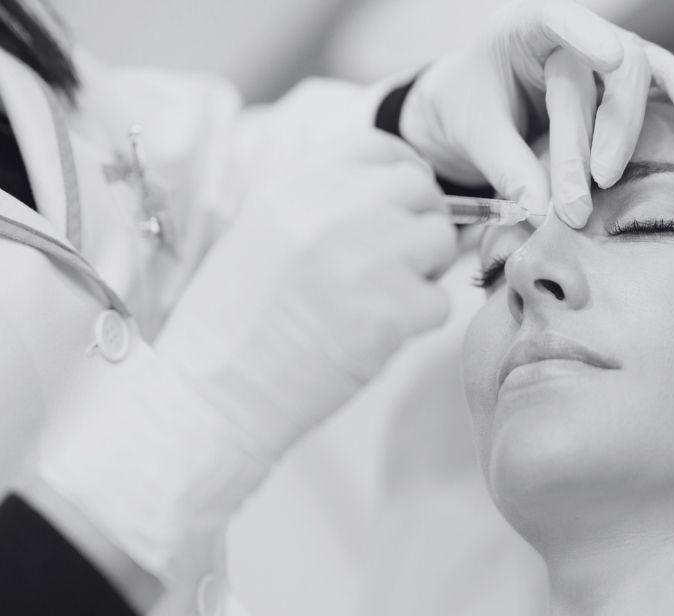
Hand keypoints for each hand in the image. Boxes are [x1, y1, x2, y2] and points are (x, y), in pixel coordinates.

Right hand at [157, 129, 456, 459]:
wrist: (215, 392)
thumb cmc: (236, 320)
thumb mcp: (264, 231)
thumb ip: (324, 203)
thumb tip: (395, 197)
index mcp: (295, 184)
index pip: (381, 148)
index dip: (402, 176)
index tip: (400, 208)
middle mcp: (332, 210)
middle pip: (420, 190)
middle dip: (420, 224)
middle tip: (399, 264)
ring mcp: (367, 258)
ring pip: (441, 241)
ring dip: (426, 271)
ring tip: (384, 299)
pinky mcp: (393, 312)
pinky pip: (440, 301)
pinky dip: (420, 322)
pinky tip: (377, 336)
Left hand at [400, 0, 673, 226]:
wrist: (474, 110)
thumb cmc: (469, 111)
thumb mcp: (474, 136)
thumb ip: (507, 167)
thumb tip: (541, 212)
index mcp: (521, 30)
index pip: (556, 20)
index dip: (585, 34)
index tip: (608, 57)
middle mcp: (567, 35)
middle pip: (604, 67)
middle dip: (599, 131)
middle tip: (584, 192)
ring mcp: (598, 54)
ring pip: (632, 77)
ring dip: (624, 133)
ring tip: (607, 181)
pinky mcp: (617, 82)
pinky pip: (653, 77)